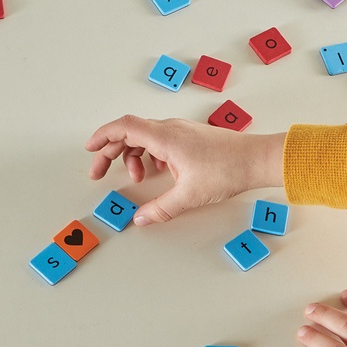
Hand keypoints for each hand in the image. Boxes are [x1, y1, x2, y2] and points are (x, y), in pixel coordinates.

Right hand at [85, 115, 284, 225]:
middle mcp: (171, 129)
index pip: (123, 127)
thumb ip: (161, 208)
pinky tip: (161, 174)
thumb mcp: (190, 195)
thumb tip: (141, 219)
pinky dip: (153, 156)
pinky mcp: (192, 138)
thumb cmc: (228, 170)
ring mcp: (182, 132)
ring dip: (134, 157)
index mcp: (164, 136)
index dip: (101, 136)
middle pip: (130, 133)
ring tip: (138, 179)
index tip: (89, 150)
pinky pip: (162, 142)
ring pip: (146, 138)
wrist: (257, 160)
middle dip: (111, 152)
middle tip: (101, 173)